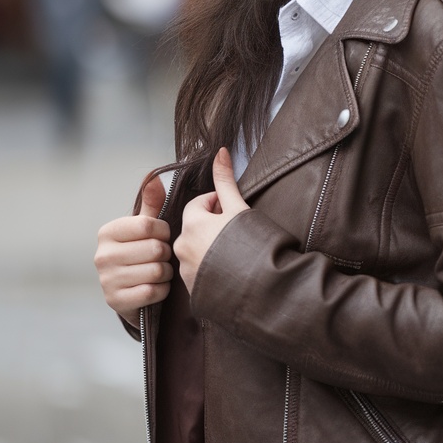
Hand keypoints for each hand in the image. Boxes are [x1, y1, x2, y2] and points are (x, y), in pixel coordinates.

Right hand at [94, 175, 172, 329]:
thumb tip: (154, 177)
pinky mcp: (116, 301)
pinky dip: (162, 290)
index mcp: (107, 232)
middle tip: (161, 257)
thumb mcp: (142, 228)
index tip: (163, 237)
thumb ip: (150, 203)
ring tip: (160, 271)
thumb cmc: (138, 253)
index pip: (147, 225)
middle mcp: (101, 255)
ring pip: (156, 271)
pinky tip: (156, 287)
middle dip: (166, 254)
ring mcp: (107, 280)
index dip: (164, 231)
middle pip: (154, 249)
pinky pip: (153, 292)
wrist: (127, 292)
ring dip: (166, 273)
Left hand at [174, 147, 248, 294]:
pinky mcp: (194, 290)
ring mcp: (186, 271)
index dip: (218, 204)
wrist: (260, 289)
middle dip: (214, 226)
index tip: (234, 210)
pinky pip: (200, 271)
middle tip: (237, 231)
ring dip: (211, 247)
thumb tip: (220, 151)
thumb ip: (225, 180)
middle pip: (196, 228)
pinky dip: (212, 267)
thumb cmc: (251, 245)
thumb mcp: (239, 207)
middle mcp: (182, 248)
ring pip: (196, 250)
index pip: (198, 204)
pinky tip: (231, 269)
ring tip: (236, 252)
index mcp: (191, 224)